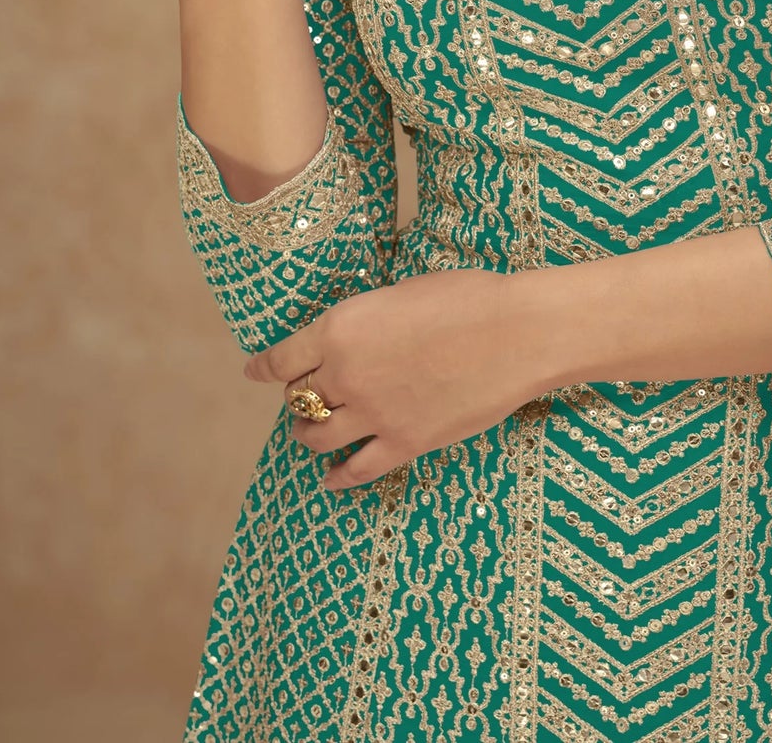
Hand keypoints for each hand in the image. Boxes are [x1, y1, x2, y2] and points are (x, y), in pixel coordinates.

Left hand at [242, 269, 557, 490]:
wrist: (516, 333)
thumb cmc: (467, 298)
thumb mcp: (401, 294)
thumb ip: (367, 320)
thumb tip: (356, 336)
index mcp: (340, 327)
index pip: (282, 358)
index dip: (263, 368)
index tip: (254, 372)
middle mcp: (345, 373)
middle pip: (300, 396)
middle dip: (298, 395)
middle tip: (305, 394)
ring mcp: (373, 414)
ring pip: (317, 435)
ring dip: (308, 434)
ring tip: (309, 434)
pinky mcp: (404, 443)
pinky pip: (357, 470)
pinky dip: (338, 476)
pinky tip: (332, 477)